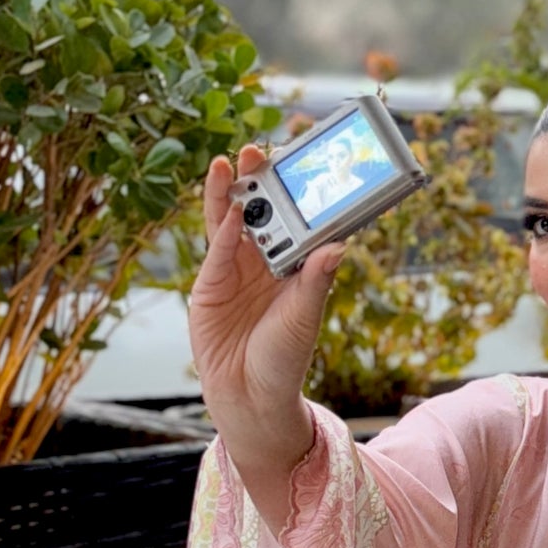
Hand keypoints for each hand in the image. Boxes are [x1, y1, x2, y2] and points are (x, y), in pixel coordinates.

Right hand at [188, 148, 344, 504]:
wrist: (248, 398)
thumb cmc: (283, 361)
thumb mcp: (304, 319)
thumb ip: (316, 281)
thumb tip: (338, 246)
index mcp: (294, 266)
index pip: (297, 219)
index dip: (298, 191)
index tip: (303, 161)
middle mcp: (264, 261)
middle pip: (261, 211)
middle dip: (259, 180)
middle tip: (261, 149)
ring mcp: (235, 270)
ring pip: (231, 222)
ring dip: (231, 192)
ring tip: (232, 161)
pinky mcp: (209, 285)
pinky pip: (216, 250)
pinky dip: (222, 229)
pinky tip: (229, 208)